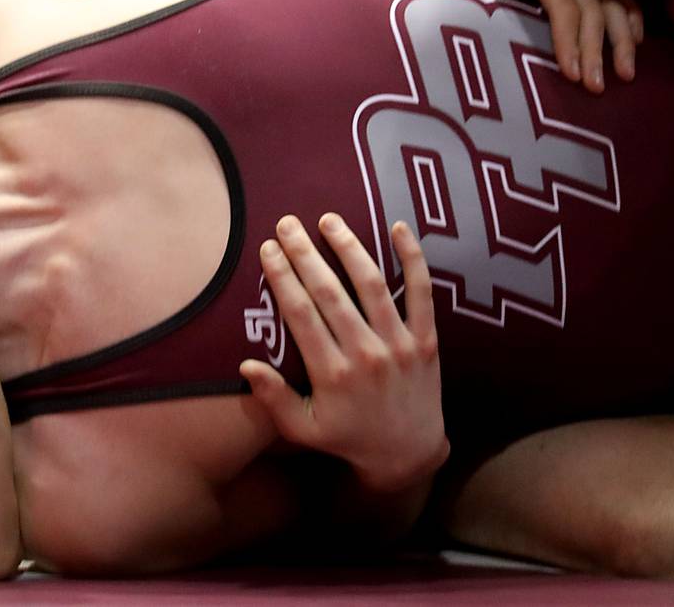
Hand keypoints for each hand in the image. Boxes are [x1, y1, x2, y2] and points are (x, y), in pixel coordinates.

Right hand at [240, 214, 447, 493]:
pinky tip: (398, 226)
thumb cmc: (348, 438)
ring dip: (349, 248)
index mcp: (332, 374)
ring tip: (329, 220)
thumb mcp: (303, 429)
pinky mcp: (427, 340)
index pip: (301, 314)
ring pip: (372, 286)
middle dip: (305, 254)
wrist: (409, 454)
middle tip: (287, 224)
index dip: (282, 277)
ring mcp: (400, 345)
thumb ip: (274, 398)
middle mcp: (366, 355)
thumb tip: (246, 365)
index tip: (268, 249)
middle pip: (330, 293)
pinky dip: (413, 258)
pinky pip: (422, 293)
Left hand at [441, 0, 642, 93]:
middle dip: (598, 49)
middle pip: (592, 7)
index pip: (564, 2)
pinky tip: (637, 41)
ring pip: (611, 3)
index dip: (570, 37)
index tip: (570, 75)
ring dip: (622, 38)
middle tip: (596, 88)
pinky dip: (631, 15)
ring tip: (626, 76)